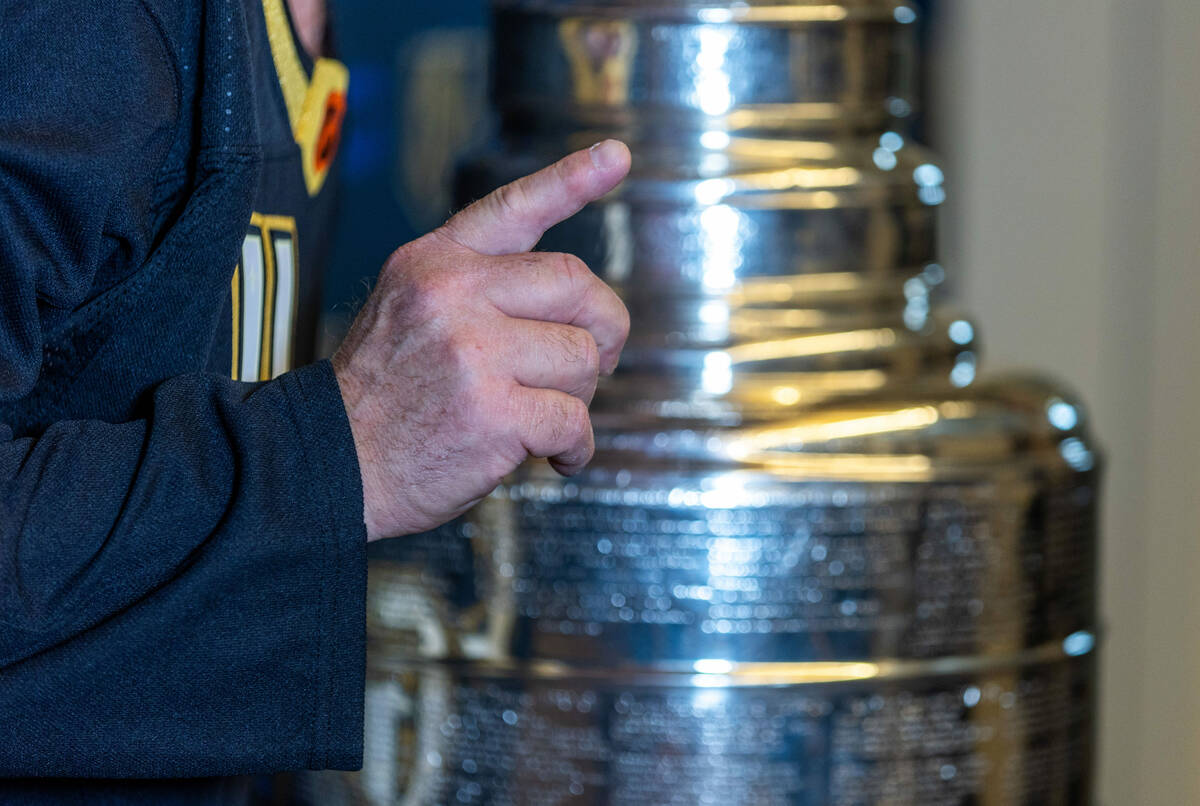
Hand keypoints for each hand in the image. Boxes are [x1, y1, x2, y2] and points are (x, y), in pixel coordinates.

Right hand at [332, 140, 631, 539]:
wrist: (329, 466)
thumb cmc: (381, 397)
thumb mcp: (407, 310)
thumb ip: (473, 289)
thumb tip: (572, 302)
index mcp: (434, 262)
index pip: (514, 207)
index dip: (572, 180)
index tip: (617, 156)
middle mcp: (453, 294)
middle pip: (577, 287)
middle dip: (603, 329)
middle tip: (595, 362)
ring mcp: (473, 353)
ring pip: (582, 358)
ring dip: (579, 396)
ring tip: (546, 416)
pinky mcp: (493, 414)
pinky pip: (574, 420)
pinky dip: (577, 447)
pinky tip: (558, 458)